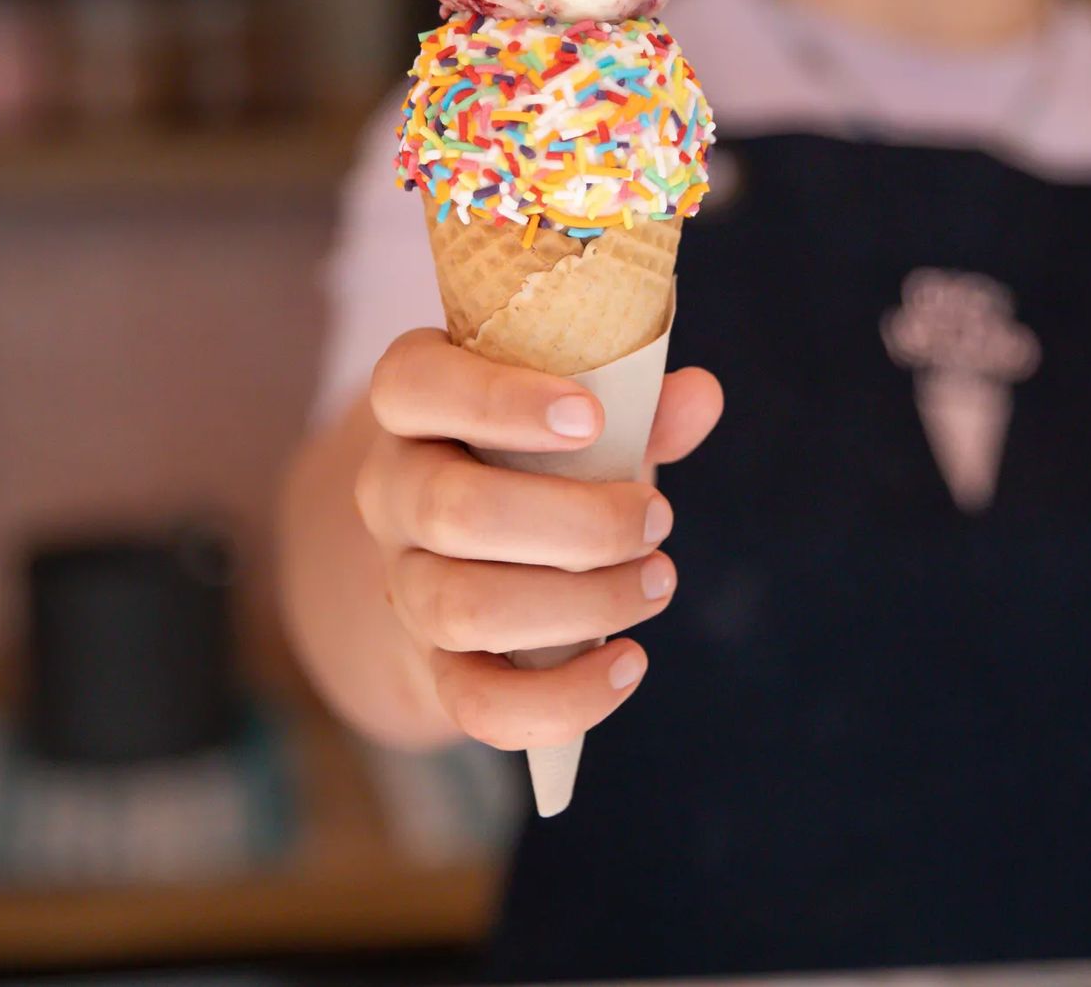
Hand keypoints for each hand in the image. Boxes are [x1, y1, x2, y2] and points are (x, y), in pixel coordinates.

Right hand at [360, 329, 722, 751]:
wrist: (482, 545)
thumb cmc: (541, 452)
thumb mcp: (579, 413)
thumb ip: (639, 403)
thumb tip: (698, 396)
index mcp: (413, 403)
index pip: (411, 386)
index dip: (496, 401)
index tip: (591, 418)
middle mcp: (391, 491)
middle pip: (449, 510)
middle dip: (576, 521)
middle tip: (659, 517)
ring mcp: (404, 583)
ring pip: (462, 609)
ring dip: (581, 602)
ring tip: (657, 581)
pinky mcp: (436, 665)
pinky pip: (479, 704)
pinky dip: (563, 697)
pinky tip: (629, 662)